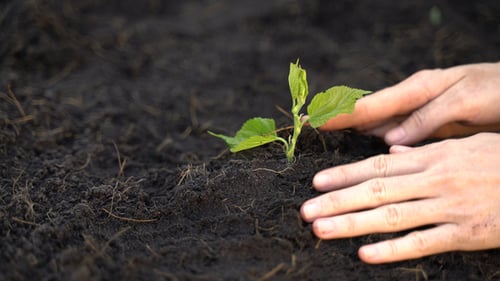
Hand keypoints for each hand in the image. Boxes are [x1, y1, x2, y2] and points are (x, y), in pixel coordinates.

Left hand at [300, 133, 499, 263]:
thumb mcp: (464, 146)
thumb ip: (426, 151)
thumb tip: (394, 153)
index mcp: (430, 159)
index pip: (377, 167)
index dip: (344, 175)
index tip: (316, 182)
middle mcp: (432, 181)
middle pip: (374, 191)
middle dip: (336, 201)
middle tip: (305, 210)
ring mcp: (446, 208)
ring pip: (391, 216)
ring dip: (352, 224)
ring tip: (321, 229)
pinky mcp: (464, 233)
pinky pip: (423, 243)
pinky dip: (393, 249)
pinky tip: (366, 254)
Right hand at [320, 62, 499, 144]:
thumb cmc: (498, 91)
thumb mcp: (466, 101)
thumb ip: (427, 119)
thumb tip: (389, 141)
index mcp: (417, 90)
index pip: (368, 104)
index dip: (338, 114)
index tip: (311, 119)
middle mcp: (411, 101)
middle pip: (365, 112)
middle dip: (335, 118)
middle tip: (307, 125)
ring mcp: (417, 112)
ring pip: (376, 122)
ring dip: (350, 128)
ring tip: (323, 133)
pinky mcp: (425, 124)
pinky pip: (392, 131)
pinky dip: (372, 135)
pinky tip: (361, 140)